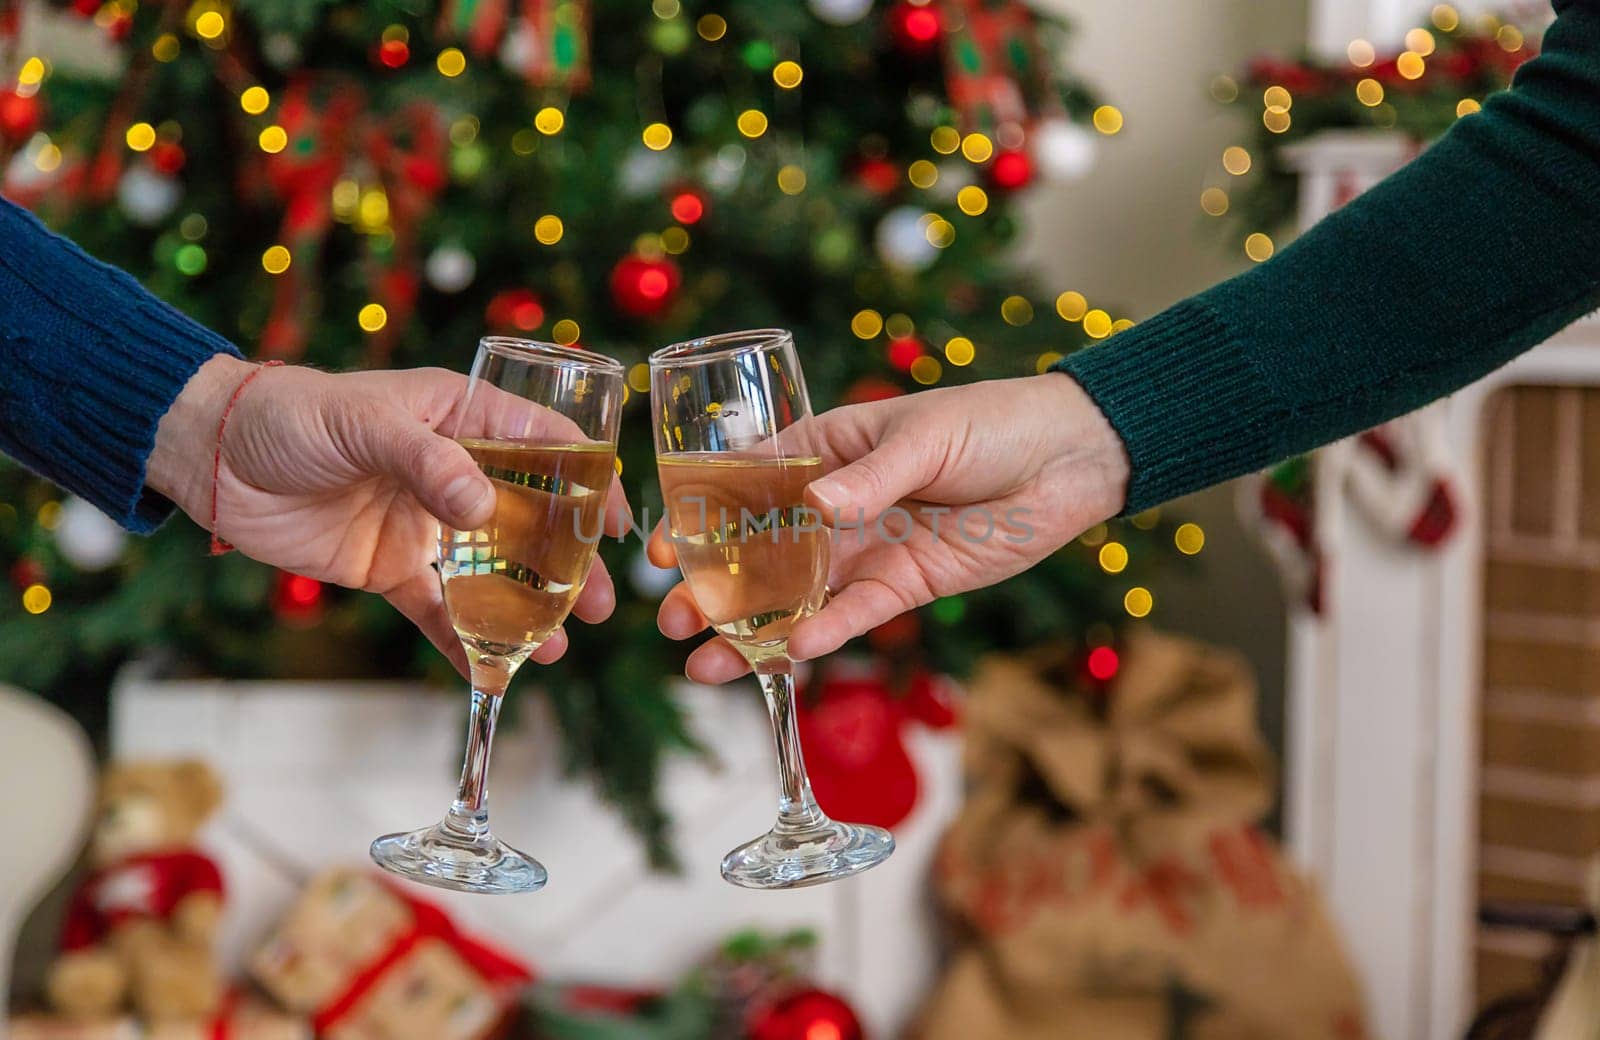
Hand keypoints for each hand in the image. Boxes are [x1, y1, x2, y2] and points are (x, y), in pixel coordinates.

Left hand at [147, 356, 629, 673]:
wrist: (214, 459)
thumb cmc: (291, 415)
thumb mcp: (364, 423)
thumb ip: (427, 462)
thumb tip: (485, 510)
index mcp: (462, 419)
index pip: (546, 444)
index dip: (590, 479)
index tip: (618, 521)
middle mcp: (455, 472)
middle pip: (533, 519)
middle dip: (569, 562)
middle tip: (596, 602)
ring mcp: (427, 525)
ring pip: (494, 570)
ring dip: (528, 608)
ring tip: (559, 644)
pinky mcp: (393, 569)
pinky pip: (439, 609)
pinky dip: (465, 641)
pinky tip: (494, 670)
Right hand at [649, 373, 1129, 682]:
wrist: (1068, 459)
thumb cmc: (992, 423)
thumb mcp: (926, 435)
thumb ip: (871, 476)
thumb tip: (817, 505)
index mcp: (823, 449)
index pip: (744, 484)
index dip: (699, 517)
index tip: (662, 549)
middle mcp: (832, 505)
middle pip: (758, 552)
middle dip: (712, 589)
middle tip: (672, 620)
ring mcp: (864, 549)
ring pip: (795, 597)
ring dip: (752, 630)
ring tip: (706, 665)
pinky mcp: (904, 586)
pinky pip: (855, 615)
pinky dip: (826, 633)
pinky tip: (791, 651)